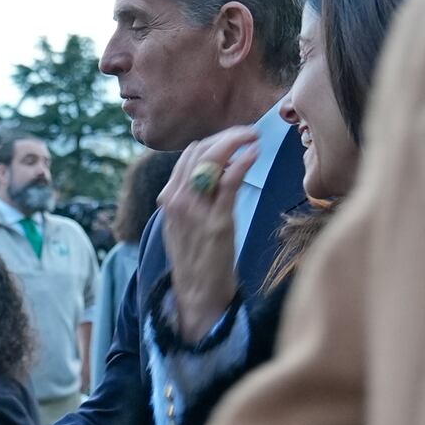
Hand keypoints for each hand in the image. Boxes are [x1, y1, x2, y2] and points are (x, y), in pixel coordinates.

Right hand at [159, 127, 261, 341]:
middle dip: (226, 136)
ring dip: (235, 141)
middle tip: (248, 131)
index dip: (213, 141)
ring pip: (211, 160)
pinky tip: (255, 153)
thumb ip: (193, 196)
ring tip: (254, 137)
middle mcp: (177, 200)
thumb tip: (215, 171)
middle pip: (199, 151)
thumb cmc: (197, 257)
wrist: (197, 293)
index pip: (188, 155)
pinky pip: (229, 181)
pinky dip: (243, 161)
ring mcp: (195, 210)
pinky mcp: (217, 222)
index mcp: (169, 198)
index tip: (234, 139)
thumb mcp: (185, 223)